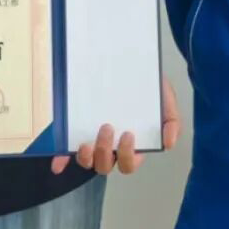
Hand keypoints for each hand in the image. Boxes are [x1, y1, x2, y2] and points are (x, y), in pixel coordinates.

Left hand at [50, 77, 180, 175]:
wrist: (131, 63)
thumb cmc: (148, 86)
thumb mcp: (165, 99)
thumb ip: (172, 120)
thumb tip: (169, 142)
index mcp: (132, 144)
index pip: (128, 163)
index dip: (127, 156)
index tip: (128, 134)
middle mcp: (111, 145)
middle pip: (105, 166)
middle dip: (104, 152)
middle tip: (107, 127)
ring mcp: (93, 138)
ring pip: (87, 161)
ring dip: (85, 157)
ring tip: (85, 143)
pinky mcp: (78, 129)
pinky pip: (68, 150)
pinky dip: (62, 159)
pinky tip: (57, 164)